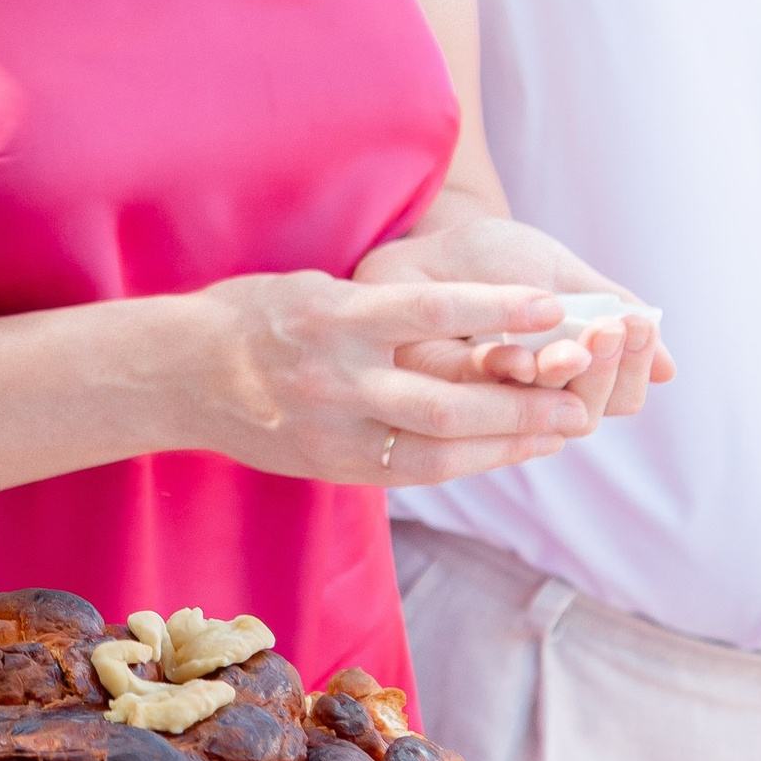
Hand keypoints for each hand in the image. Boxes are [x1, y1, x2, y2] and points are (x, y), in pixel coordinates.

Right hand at [173, 268, 614, 489]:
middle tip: (581, 396)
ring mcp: (332, 430)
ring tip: (562, 429)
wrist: (179, 375)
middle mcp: (335, 378)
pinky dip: (471, 460)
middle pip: (445, 400)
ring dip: (509, 441)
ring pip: (438, 448)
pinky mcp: (331, 466)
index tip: (554, 303)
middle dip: (521, 403)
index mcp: (333, 318)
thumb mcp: (316, 289)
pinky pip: (415, 471)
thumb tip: (471, 316)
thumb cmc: (257, 316)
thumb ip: (383, 307)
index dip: (496, 309)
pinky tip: (510, 449)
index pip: (429, 309)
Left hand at [360, 212, 673, 424]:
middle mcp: (536, 398)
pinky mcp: (441, 395)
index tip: (636, 323)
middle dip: (602, 372)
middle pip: (588, 413)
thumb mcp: (559, 272)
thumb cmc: (494, 259)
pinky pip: (481, 401)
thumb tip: (670, 370)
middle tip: (606, 331)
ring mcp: (490, 402)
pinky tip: (518, 355)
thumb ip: (610, 314)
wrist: (424, 240)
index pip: (623, 392)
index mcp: (573, 372)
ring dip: (559, 379)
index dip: (635, 363)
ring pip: (539, 418)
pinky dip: (505, 377)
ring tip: (568, 345)